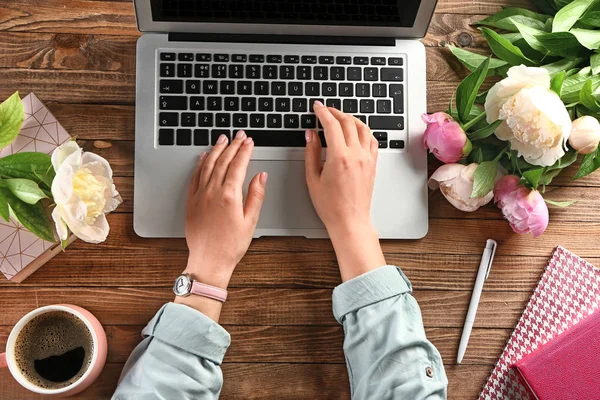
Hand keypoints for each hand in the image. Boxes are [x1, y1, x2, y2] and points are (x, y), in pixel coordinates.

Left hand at [177, 131, 266, 319]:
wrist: (208, 261)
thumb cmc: (231, 246)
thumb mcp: (250, 222)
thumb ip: (256, 196)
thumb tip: (260, 176)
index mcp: (229, 196)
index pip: (237, 166)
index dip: (244, 151)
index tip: (249, 142)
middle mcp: (212, 192)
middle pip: (223, 161)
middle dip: (232, 146)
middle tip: (239, 135)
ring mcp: (199, 195)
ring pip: (207, 165)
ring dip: (216, 150)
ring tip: (223, 139)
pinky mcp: (191, 201)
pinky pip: (195, 176)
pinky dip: (200, 164)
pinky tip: (203, 156)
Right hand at [305, 102, 385, 281]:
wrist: (350, 221)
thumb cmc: (330, 205)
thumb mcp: (313, 178)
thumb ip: (311, 152)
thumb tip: (310, 134)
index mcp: (339, 157)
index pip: (332, 125)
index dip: (323, 112)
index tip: (317, 107)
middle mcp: (356, 155)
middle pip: (348, 122)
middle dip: (335, 112)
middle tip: (325, 110)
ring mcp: (367, 159)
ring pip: (363, 128)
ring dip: (351, 118)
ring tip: (340, 117)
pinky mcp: (373, 164)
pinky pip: (372, 140)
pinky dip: (364, 130)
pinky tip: (357, 131)